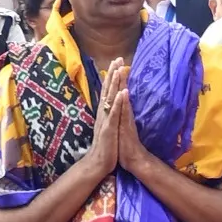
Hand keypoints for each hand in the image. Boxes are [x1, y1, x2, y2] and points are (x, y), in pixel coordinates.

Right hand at [84, 60, 131, 185]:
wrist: (98, 163)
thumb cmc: (105, 146)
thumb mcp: (106, 127)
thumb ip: (107, 115)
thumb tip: (109, 104)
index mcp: (103, 113)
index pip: (107, 91)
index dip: (110, 77)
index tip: (115, 63)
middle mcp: (103, 113)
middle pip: (108, 90)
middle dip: (112, 74)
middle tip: (117, 59)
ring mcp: (105, 120)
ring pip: (110, 98)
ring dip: (114, 84)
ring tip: (119, 70)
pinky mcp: (109, 129)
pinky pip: (114, 113)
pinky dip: (118, 102)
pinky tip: (122, 92)